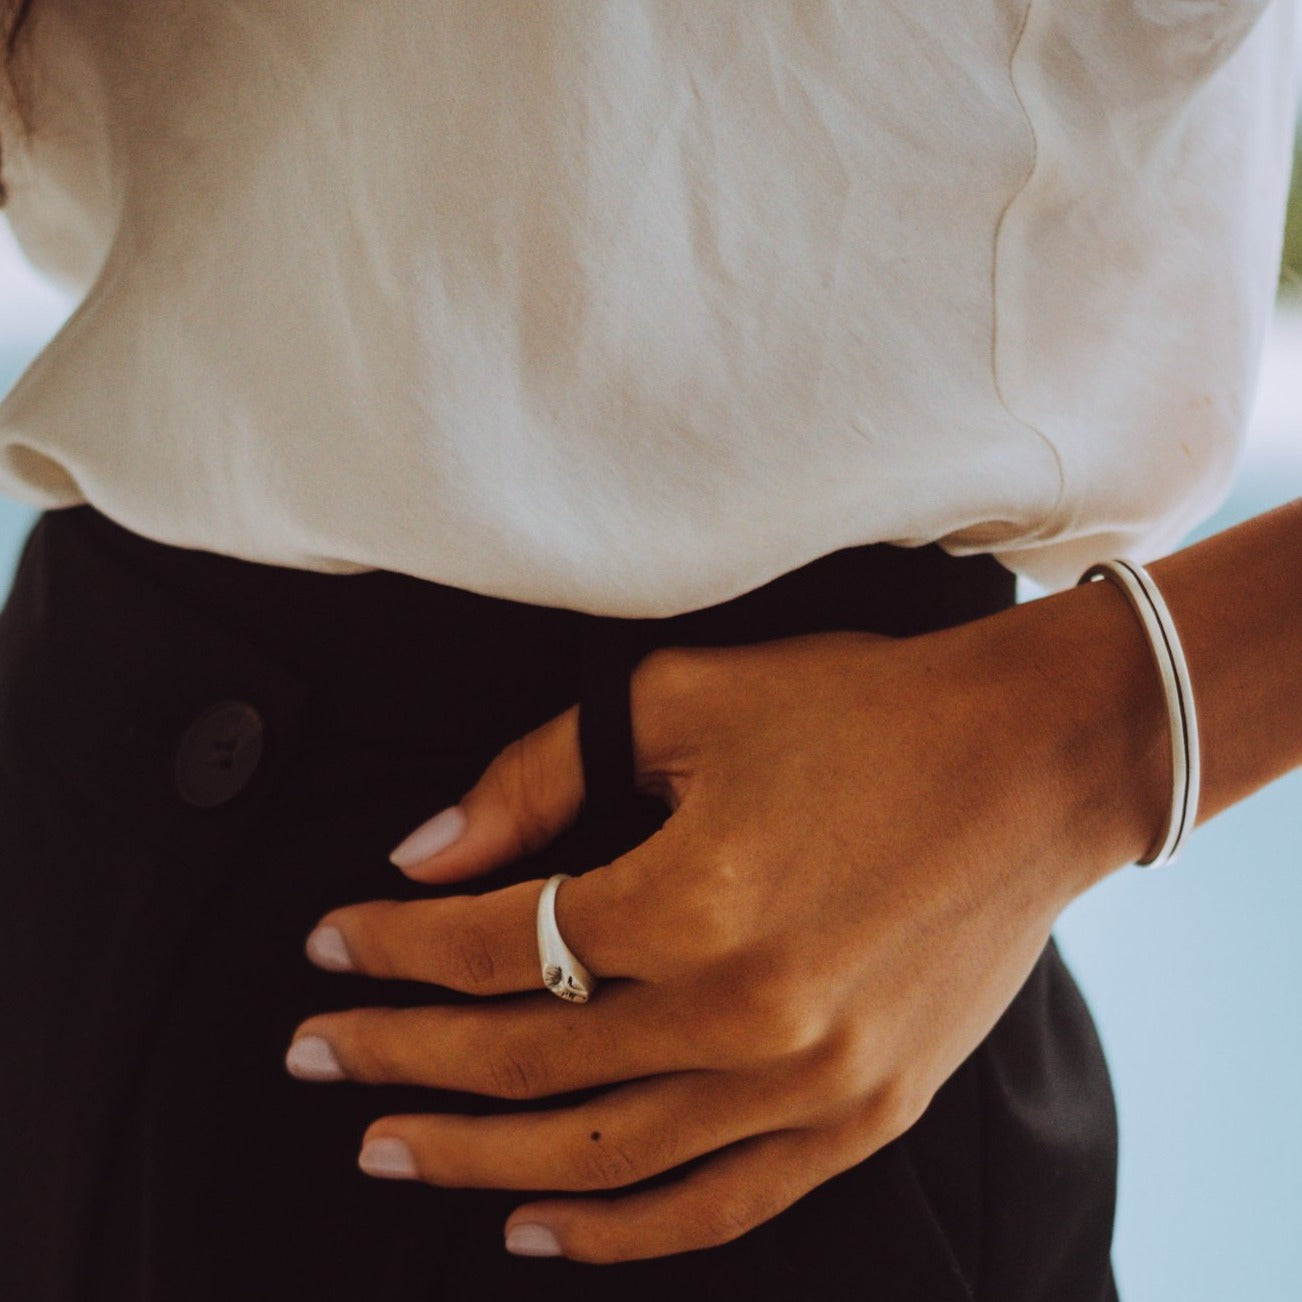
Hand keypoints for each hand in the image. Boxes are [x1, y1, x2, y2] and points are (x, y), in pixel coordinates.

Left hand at [285, 605, 1160, 1263]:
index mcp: (693, 898)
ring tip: (392, 1150)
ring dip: (477, 1156)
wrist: (1034, 760)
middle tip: (319, 1057)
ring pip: (601, 1151)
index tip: (332, 944)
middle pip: (524, 1057)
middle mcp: (746, 1011)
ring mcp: (811, 1082)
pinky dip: (618, 1228)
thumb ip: (539, 778)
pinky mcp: (862, 1114)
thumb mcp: (686, 702)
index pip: (491, 943)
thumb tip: (429, 852)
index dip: (390, 947)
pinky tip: (540, 1224)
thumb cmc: (868, 713)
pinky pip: (717, 1204)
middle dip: (398, 1057)